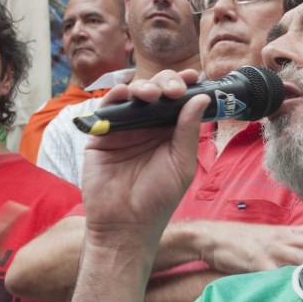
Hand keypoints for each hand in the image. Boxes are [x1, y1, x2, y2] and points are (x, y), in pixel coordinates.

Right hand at [81, 69, 210, 246]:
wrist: (126, 224)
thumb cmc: (158, 199)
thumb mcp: (182, 164)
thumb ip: (188, 131)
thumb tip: (200, 98)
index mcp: (171, 132)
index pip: (180, 101)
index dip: (186, 85)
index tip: (194, 77)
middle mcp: (149, 126)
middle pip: (158, 90)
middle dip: (167, 83)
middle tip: (174, 90)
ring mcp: (125, 127)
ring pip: (133, 94)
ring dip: (144, 86)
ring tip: (152, 94)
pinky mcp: (102, 133)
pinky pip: (108, 108)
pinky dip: (116, 96)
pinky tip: (127, 95)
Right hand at [207, 222, 302, 273]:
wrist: (211, 237)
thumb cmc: (241, 240)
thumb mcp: (270, 236)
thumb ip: (290, 242)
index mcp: (287, 232)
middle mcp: (284, 239)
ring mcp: (273, 250)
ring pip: (302, 257)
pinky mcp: (259, 262)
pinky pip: (277, 273)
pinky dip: (290, 281)